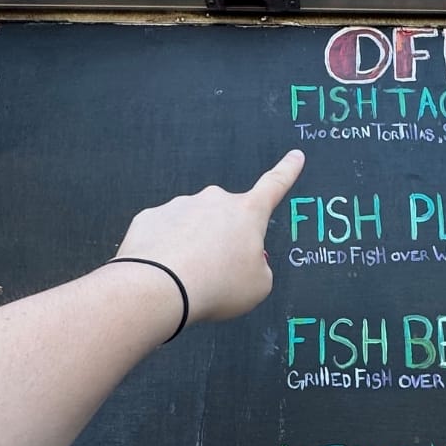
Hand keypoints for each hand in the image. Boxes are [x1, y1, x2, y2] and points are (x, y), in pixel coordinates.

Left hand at [113, 149, 304, 324]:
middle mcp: (214, 201)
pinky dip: (167, 252)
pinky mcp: (151, 218)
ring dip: (193, 248)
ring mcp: (179, 206)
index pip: (274, 186)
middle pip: (226, 219)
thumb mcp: (257, 285)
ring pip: (193, 227)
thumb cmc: (215, 286)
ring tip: (189, 277)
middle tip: (217, 273)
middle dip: (224, 241)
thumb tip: (243, 262)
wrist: (159, 288)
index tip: (295, 156)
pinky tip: (165, 271)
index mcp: (247, 213)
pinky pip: (165, 234)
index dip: (287, 171)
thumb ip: (257, 267)